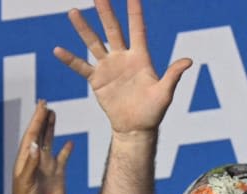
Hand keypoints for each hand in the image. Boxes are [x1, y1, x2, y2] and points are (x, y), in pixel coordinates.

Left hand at [13, 101, 73, 193]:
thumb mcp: (26, 183)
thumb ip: (31, 164)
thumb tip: (35, 145)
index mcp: (25, 160)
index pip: (31, 136)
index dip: (36, 121)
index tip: (41, 107)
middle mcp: (36, 160)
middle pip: (39, 135)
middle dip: (41, 119)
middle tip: (45, 103)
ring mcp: (48, 167)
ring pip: (49, 143)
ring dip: (51, 129)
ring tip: (53, 114)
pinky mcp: (59, 175)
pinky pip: (63, 159)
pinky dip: (66, 150)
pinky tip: (69, 142)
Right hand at [53, 0, 191, 136]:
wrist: (136, 128)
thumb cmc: (153, 111)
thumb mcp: (165, 93)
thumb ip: (173, 75)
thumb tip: (188, 61)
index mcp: (141, 58)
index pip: (137, 30)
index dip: (135, 13)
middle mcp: (123, 58)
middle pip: (113, 30)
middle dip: (106, 12)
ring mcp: (108, 67)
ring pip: (94, 43)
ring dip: (84, 29)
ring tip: (73, 12)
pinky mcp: (97, 80)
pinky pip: (81, 67)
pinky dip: (70, 59)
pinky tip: (57, 50)